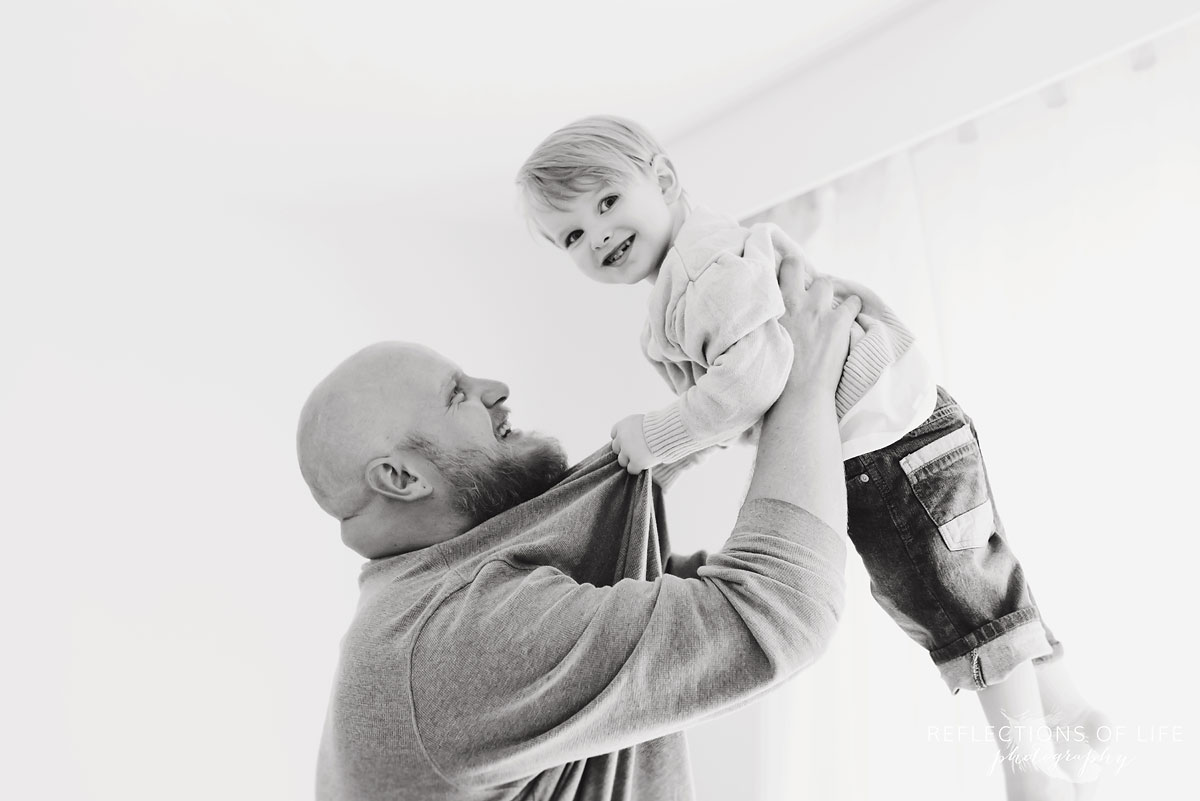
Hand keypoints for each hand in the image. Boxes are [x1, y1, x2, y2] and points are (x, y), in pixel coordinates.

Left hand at [610, 414, 656, 474]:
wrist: (669, 431)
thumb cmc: (660, 425)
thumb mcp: (643, 421)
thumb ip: (634, 429)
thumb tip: (632, 439)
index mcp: (622, 425)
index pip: (614, 435)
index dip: (623, 439)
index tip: (632, 441)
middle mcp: (622, 438)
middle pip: (616, 448)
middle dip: (625, 450)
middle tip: (638, 450)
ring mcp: (627, 451)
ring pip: (622, 461)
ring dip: (630, 460)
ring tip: (642, 457)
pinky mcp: (635, 461)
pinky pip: (631, 469)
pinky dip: (637, 468)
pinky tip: (645, 464)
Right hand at [777, 255, 860, 394]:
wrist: (798, 394)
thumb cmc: (775, 376)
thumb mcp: (759, 343)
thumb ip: (763, 325)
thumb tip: (763, 321)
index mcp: (770, 308)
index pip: (772, 272)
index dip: (780, 269)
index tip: (783, 273)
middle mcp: (792, 302)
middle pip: (796, 265)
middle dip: (799, 270)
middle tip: (804, 287)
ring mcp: (816, 310)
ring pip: (825, 282)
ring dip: (826, 293)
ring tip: (827, 307)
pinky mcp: (838, 322)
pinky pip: (852, 303)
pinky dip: (853, 308)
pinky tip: (850, 318)